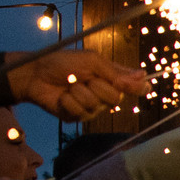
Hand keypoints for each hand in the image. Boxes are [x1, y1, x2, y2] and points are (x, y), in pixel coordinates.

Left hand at [3, 50, 149, 121]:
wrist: (35, 75)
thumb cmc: (62, 63)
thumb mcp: (91, 61)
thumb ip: (116, 71)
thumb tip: (143, 76)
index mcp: (112, 79)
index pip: (135, 87)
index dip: (136, 87)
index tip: (132, 85)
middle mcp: (105, 95)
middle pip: (115, 99)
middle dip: (97, 86)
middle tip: (84, 78)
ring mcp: (92, 108)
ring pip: (96, 105)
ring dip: (79, 92)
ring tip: (69, 86)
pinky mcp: (78, 117)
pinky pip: (80, 112)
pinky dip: (68, 101)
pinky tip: (62, 97)